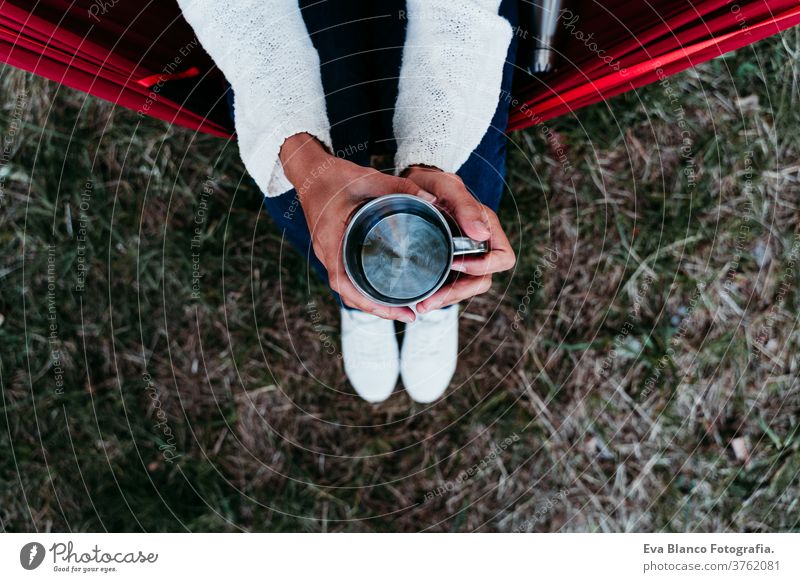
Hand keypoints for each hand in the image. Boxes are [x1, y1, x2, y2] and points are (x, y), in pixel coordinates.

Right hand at [280, 133, 420, 321]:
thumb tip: (431, 200)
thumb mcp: (368, 178)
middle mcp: (328, 252)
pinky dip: (365, 288)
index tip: (397, 310)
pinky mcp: (334, 250)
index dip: (369, 302)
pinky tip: (386, 289)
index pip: (344, 282)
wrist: (309, 171)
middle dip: (378, 308)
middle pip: (349, 293)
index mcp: (331, 239)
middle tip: (410, 314)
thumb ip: (399, 188)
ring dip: (372, 301)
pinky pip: (348, 276)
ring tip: (402, 308)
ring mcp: (329, 253)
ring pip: (349, 288)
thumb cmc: (335, 176)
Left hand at [403, 165, 515, 312]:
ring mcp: (466, 257)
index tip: (454, 264)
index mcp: (487, 227)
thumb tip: (482, 234)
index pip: (503, 258)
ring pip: (466, 288)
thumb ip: (465, 206)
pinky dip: (438, 295)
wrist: (412, 186)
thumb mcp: (448, 187)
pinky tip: (420, 298)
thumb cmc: (433, 183)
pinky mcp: (449, 265)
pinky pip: (451, 286)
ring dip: (447, 299)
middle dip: (458, 292)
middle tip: (430, 300)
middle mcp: (480, 246)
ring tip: (421, 305)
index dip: (484, 266)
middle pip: (483, 280)